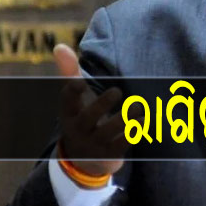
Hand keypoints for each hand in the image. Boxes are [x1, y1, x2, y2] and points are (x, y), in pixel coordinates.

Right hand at [54, 44, 132, 175]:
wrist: (84, 159)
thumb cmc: (82, 116)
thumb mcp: (75, 98)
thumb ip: (69, 72)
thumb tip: (59, 45)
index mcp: (69, 112)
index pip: (67, 101)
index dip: (72, 92)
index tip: (80, 82)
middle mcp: (79, 129)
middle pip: (88, 117)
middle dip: (102, 104)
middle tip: (117, 91)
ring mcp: (94, 143)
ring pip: (109, 131)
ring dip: (126, 118)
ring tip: (139, 106)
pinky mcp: (110, 154)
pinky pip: (123, 143)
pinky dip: (135, 132)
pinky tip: (145, 120)